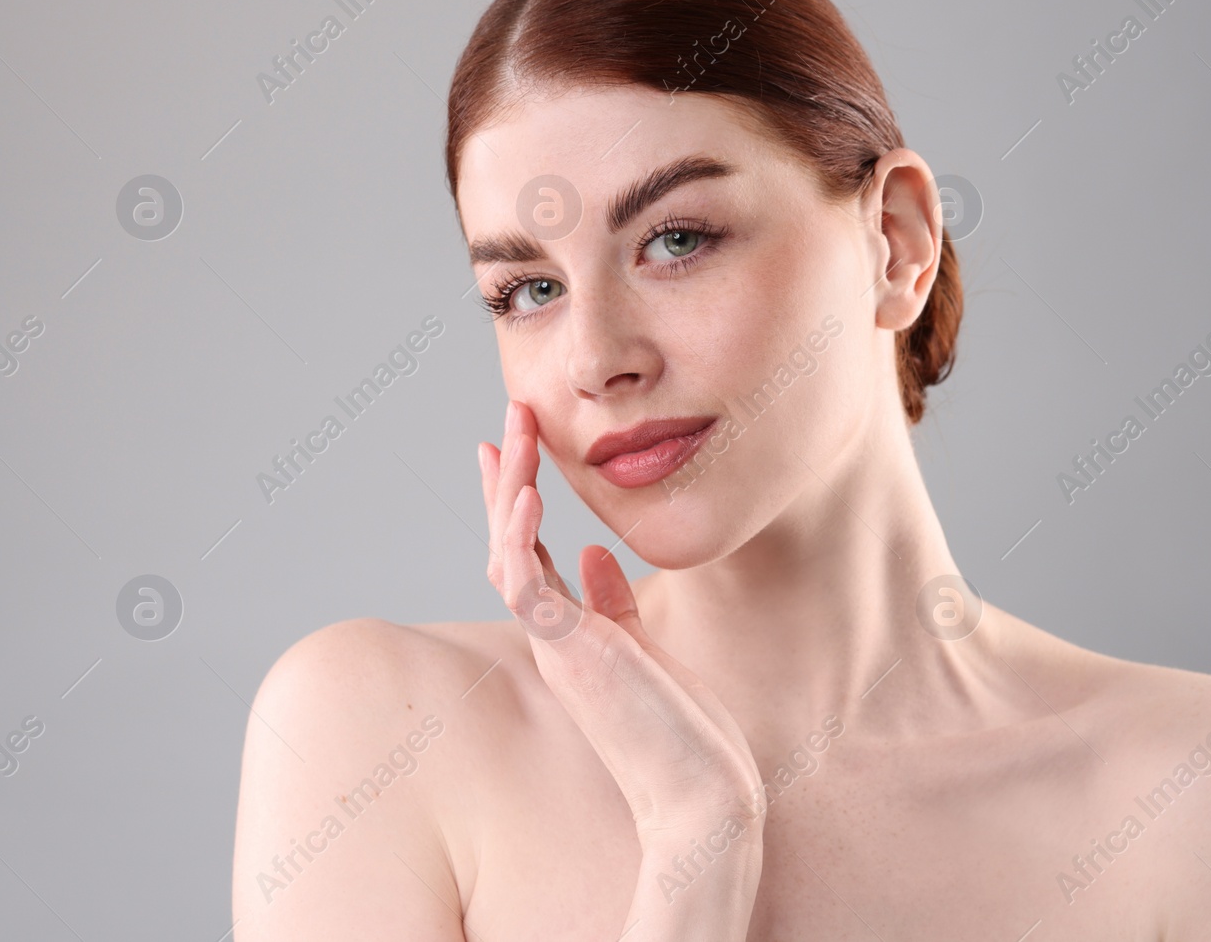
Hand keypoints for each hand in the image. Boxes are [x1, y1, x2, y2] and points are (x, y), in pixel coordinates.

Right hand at [478, 400, 765, 841]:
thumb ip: (615, 603)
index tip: (515, 445)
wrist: (702, 796)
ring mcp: (556, 646)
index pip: (530, 551)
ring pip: (509, 554)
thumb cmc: (683, 734)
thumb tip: (594, 555)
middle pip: (510, 541)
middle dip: (508, 476)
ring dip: (510, 489)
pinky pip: (527, 586)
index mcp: (571, 633)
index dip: (518, 497)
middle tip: (511, 414)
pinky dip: (523, 537)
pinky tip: (530, 492)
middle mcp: (553, 636)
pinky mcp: (569, 654)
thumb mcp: (648, 649)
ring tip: (514, 432)